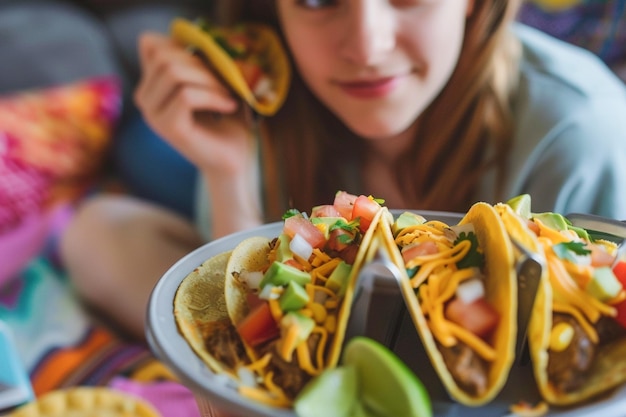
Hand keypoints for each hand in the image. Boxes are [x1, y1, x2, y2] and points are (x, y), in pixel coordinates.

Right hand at [134, 32, 255, 176]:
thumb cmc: (224, 119)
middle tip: (227, 82)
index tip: (210, 65)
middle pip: (164, 57)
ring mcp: (153, 115)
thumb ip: (191, 61)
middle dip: (201, 64)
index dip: (182, 45)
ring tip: (229, 95)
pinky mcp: (168, 128)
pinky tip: (228, 107)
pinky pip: (186, 96)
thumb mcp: (208, 82)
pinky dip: (213, 97)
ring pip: (173, 74)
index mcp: (151, 84)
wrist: (232, 158)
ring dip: (209, 80)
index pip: (151, 44)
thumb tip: (182, 36)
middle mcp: (145, 98)